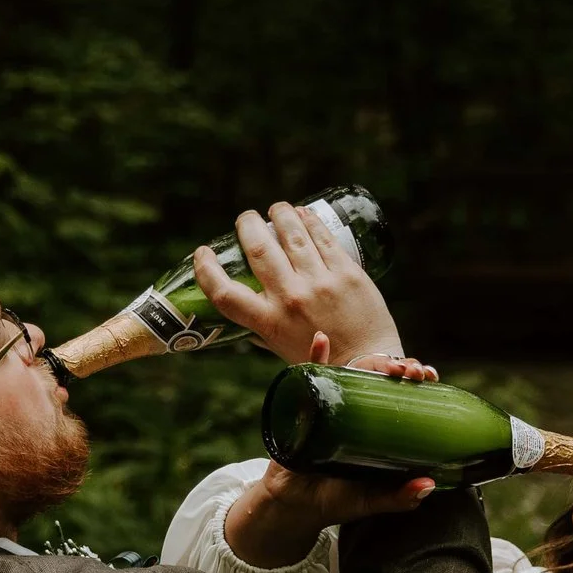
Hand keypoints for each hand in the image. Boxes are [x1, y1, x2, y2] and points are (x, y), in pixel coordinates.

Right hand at [193, 202, 402, 364]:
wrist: (369, 363)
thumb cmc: (325, 362)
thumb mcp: (283, 350)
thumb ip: (264, 332)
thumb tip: (246, 320)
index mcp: (269, 322)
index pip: (224, 292)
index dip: (207, 269)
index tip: (203, 253)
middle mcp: (291, 299)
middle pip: (259, 249)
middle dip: (247, 225)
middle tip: (246, 219)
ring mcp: (320, 283)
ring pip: (291, 234)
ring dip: (279, 214)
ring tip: (276, 209)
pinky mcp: (347, 273)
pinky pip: (323, 237)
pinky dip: (309, 220)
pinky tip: (303, 213)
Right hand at [222, 331, 436, 567]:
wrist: (294, 506)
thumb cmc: (335, 501)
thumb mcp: (370, 500)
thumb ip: (398, 497)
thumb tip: (428, 486)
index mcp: (376, 428)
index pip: (400, 396)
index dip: (415, 382)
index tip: (429, 376)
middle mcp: (356, 412)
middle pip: (379, 380)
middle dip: (397, 368)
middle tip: (411, 371)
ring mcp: (331, 406)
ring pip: (351, 375)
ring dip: (369, 362)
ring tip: (385, 363)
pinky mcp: (305, 406)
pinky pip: (310, 377)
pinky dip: (314, 356)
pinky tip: (321, 339)